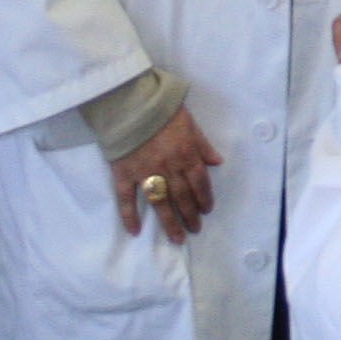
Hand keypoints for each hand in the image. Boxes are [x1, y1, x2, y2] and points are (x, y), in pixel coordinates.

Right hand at [111, 107, 223, 242]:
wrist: (129, 101)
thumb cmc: (162, 110)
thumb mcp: (190, 123)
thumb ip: (203, 145)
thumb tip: (217, 163)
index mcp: (186, 154)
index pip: (199, 182)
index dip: (204, 198)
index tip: (206, 211)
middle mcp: (168, 167)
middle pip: (182, 197)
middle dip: (190, 215)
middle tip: (194, 230)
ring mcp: (145, 172)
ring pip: (160, 202)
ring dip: (169, 222)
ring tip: (177, 238)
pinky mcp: (123, 172)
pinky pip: (126, 198)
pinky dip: (129, 215)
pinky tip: (135, 231)